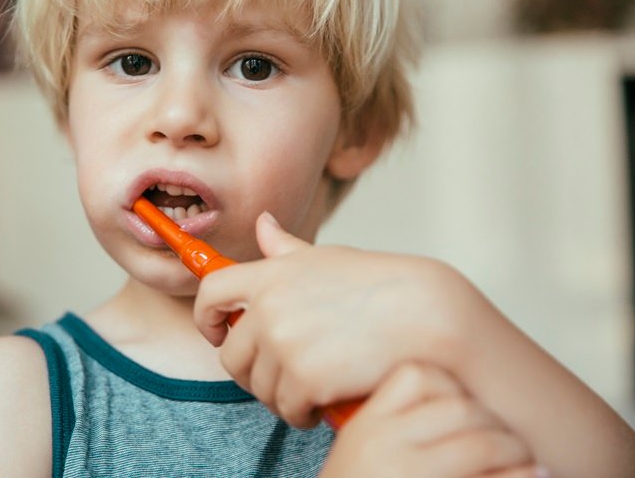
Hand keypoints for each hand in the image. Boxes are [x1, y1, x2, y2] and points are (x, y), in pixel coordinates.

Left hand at [194, 211, 475, 426]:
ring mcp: (285, 344)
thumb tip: (264, 223)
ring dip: (281, 394)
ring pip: (259, 388)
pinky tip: (324, 401)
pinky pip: (287, 409)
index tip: (218, 333)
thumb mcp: (327, 259)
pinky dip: (303, 412)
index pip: (211, 291)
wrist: (426, 315)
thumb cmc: (382, 285)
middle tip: (282, 373)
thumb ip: (285, 250)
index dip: (207, 317)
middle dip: (252, 370)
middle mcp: (270, 308)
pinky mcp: (304, 380)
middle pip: (231, 356)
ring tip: (311, 385)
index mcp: (271, 274)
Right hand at [320, 362, 539, 477]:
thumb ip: (392, 431)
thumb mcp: (357, 458)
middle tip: (508, 440)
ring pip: (480, 442)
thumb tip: (461, 410)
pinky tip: (531, 476)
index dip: (451, 386)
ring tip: (526, 460)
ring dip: (513, 449)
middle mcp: (383, 445)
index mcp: (364, 428)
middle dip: (493, 422)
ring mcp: (409, 475)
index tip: (466, 407)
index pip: (417, 377)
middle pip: (458, 408)